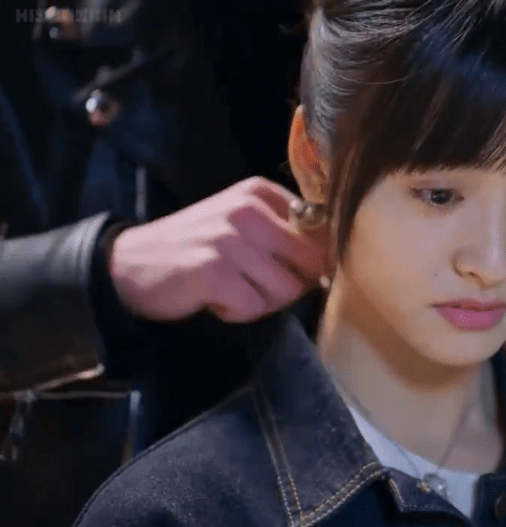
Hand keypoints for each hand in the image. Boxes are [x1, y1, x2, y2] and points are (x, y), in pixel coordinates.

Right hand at [109, 177, 330, 322]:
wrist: (130, 264)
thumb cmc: (197, 248)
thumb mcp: (243, 223)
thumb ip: (287, 232)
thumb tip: (334, 261)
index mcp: (260, 192)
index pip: (321, 230)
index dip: (312, 259)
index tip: (283, 266)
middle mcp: (247, 209)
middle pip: (310, 262)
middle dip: (290, 285)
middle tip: (254, 283)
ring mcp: (229, 238)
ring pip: (285, 290)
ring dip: (262, 302)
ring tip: (231, 289)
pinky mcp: (212, 270)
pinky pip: (254, 306)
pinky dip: (237, 312)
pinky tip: (215, 300)